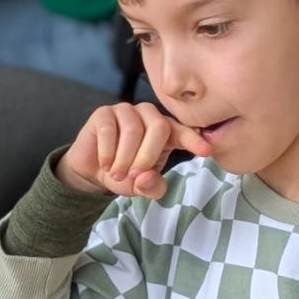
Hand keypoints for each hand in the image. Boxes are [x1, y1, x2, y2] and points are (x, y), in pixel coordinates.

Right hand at [58, 102, 211, 199]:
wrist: (92, 170)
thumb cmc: (123, 174)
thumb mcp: (141, 186)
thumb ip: (151, 186)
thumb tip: (145, 178)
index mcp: (165, 132)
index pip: (183, 132)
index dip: (194, 140)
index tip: (206, 151)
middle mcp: (149, 116)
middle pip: (159, 127)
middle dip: (147, 156)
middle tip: (133, 177)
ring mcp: (126, 111)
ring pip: (133, 129)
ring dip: (124, 158)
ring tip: (116, 174)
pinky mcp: (104, 113)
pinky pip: (109, 129)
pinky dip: (107, 152)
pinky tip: (105, 164)